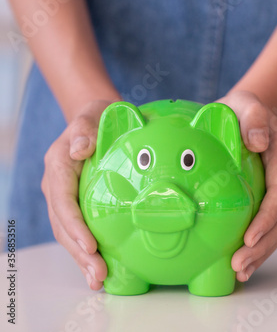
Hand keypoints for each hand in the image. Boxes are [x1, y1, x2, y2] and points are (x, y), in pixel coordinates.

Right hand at [41, 100, 114, 289]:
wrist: (99, 120)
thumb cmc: (100, 116)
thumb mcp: (94, 114)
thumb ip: (86, 129)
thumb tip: (79, 148)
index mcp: (59, 165)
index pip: (63, 200)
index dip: (74, 226)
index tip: (90, 246)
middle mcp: (58, 185)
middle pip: (64, 224)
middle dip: (79, 252)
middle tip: (98, 274)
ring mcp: (66, 197)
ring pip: (69, 233)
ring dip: (83, 259)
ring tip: (98, 280)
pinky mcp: (78, 204)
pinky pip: (79, 230)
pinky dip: (88, 251)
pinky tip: (100, 269)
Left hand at [217, 91, 276, 281]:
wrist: (252, 115)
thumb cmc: (243, 110)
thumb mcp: (245, 104)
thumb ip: (252, 118)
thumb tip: (258, 142)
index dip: (267, 217)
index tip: (249, 239)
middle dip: (264, 245)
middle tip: (239, 265)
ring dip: (263, 251)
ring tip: (241, 270)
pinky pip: (274, 223)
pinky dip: (262, 244)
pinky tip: (246, 262)